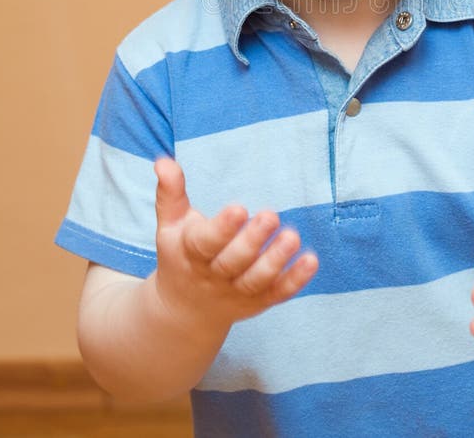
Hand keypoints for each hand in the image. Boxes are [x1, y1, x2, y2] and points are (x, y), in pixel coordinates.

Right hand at [152, 157, 317, 332]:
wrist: (183, 311)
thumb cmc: (180, 255)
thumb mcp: (170, 225)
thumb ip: (170, 193)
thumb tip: (163, 161)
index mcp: (191, 254)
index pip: (205, 243)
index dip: (222, 228)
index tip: (240, 208)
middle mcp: (213, 276)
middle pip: (232, 263)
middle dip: (252, 241)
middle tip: (271, 215)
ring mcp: (236, 292)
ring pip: (256, 281)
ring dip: (276, 261)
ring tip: (293, 237)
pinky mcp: (257, 302)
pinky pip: (277, 294)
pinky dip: (295, 280)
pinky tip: (311, 260)